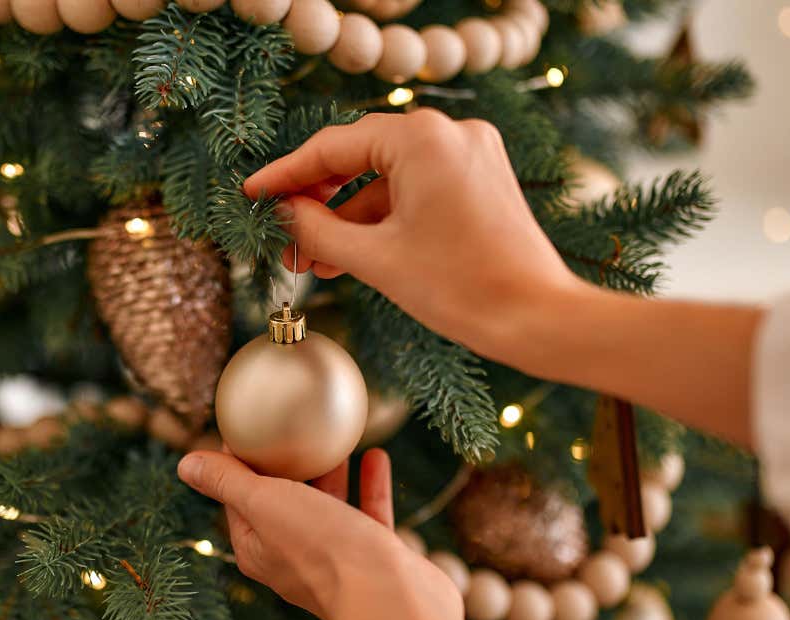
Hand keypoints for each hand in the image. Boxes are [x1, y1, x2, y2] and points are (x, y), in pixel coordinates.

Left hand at [176, 448, 460, 619]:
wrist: (392, 600)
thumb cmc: (324, 550)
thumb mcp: (265, 504)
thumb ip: (227, 482)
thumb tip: (185, 463)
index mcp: (258, 550)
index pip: (238, 500)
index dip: (238, 463)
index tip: (247, 428)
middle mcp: (295, 558)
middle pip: (283, 503)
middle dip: (286, 466)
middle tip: (291, 425)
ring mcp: (338, 561)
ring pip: (329, 509)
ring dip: (330, 474)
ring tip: (333, 438)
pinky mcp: (376, 560)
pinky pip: (370, 515)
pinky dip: (370, 485)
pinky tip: (376, 455)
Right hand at [244, 109, 585, 367]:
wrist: (537, 317)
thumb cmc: (460, 287)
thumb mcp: (374, 259)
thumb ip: (317, 231)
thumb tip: (283, 214)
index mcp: (422, 138)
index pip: (333, 148)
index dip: (286, 175)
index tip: (252, 194)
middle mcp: (449, 132)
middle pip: (360, 159)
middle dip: (319, 204)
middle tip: (284, 238)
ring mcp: (470, 153)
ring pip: (387, 180)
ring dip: (349, 220)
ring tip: (313, 262)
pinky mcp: (481, 179)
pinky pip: (416, 190)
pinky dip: (384, 220)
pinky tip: (353, 256)